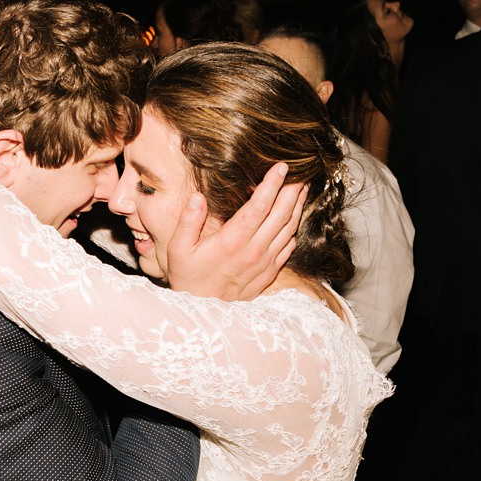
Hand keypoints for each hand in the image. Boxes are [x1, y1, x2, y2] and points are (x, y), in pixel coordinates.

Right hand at [165, 161, 306, 299]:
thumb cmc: (188, 277)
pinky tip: (295, 216)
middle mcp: (253, 251)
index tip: (281, 167)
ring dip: (297, 206)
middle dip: (291, 190)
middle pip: (281, 214)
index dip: (272, 184)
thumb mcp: (178, 249)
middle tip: (300, 172)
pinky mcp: (269, 272)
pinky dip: (295, 228)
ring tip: (302, 188)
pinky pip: (288, 247)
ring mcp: (264, 263)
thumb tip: (197, 197)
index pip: (259, 206)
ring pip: (288, 229)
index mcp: (232, 242)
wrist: (202, 313)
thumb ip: (188, 221)